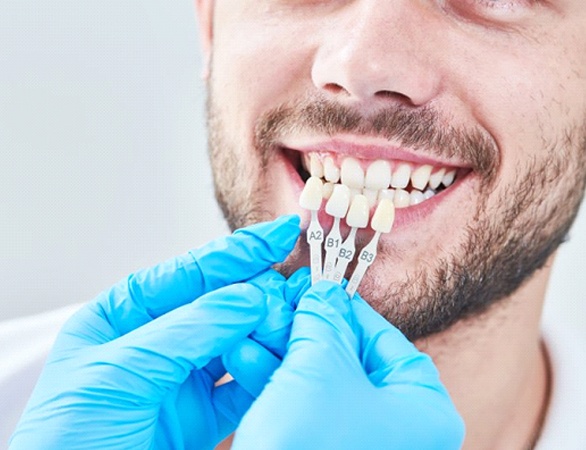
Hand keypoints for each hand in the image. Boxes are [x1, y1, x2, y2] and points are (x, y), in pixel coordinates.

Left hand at [9, 215, 300, 449]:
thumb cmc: (67, 438)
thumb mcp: (121, 371)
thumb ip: (189, 330)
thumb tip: (248, 298)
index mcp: (124, 315)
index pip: (190, 272)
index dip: (238, 251)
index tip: (280, 234)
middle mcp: (156, 340)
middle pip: (219, 303)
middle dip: (258, 292)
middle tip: (296, 286)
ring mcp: (180, 378)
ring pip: (237, 341)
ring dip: (266, 331)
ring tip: (293, 321)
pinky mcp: (201, 416)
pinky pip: (243, 386)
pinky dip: (264, 373)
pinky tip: (279, 361)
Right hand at [229, 281, 464, 449]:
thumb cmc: (312, 443)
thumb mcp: (320, 366)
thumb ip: (324, 320)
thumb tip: (322, 293)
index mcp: (424, 409)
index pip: (385, 339)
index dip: (346, 308)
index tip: (318, 288)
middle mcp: (401, 429)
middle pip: (349, 359)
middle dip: (305, 329)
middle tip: (280, 304)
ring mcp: (363, 443)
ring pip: (321, 383)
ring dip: (282, 352)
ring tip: (253, 325)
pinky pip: (306, 408)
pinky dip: (277, 383)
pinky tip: (245, 357)